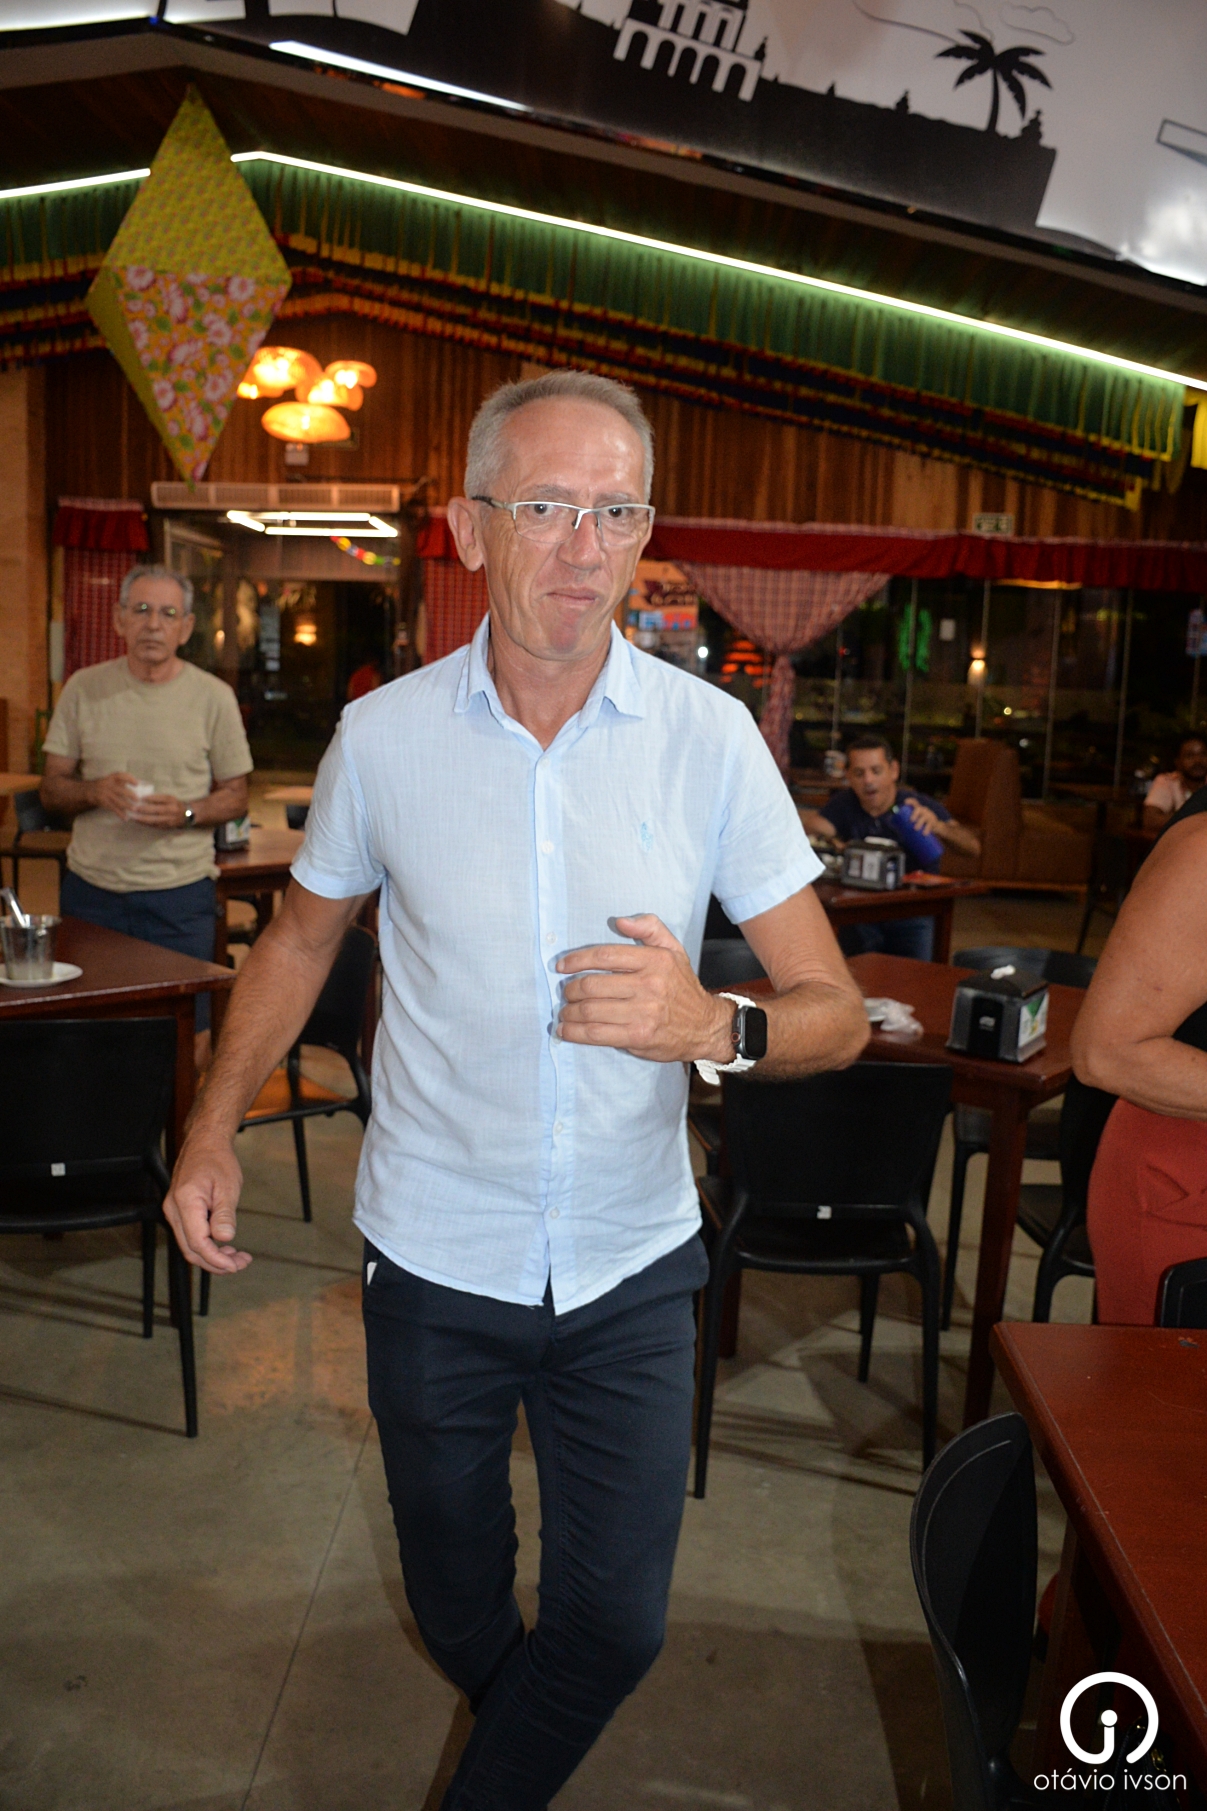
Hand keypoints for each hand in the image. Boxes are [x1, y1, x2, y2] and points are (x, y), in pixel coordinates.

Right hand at [87, 771, 139, 816]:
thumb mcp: (110, 781)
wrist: (87, 790)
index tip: (137, 783)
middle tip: (138, 800)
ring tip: (134, 809)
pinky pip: (112, 808)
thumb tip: (139, 787)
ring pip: (117, 800)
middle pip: (120, 789)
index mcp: (111, 778)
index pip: (120, 775)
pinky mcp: (102, 801)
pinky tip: (125, 818)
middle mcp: (107, 784)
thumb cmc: (104, 786)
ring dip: (126, 805)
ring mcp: (104, 793)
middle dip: (130, 795)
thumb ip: (120, 783)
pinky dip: (119, 813)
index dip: (129, 779)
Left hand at [126, 792, 187, 827]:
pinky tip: (137, 820)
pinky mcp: (166, 826)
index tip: (140, 797)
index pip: (160, 799)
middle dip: (144, 809)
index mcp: (172, 801)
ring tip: (133, 816)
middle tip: (134, 807)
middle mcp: (171, 811)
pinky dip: (145, 823)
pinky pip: (154, 825)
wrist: (187, 815)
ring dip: (142, 818)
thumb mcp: (169, 798)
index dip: (150, 798)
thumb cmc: (175, 804)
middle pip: (156, 810)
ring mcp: (169, 820)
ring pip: (154, 819)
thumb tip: (143, 798)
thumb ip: (158, 798)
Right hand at [162, 1134, 251, 1274]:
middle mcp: (174, 1210)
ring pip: (190, 1245)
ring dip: (212, 1256)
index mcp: (186, 1202)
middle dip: (216, 1263)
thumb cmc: (217, 1160)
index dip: (216, 1259)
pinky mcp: (179, 1212)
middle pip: (191, 1250)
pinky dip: (207, 1245)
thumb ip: (224, 1214)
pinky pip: (190, 1236)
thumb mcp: (228, 1187)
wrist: (205, 1143)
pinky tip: (225, 1246)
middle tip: (240, 1264)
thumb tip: (224, 1239)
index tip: (235, 1265)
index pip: (198, 1243)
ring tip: (237, 1257)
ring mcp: (174, 1212)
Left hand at [557, 914, 732, 1062]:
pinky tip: (565, 1030)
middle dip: (570, 990)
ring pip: (590, 1010)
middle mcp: (648, 985)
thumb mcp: (674, 950)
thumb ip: (650, 928)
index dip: (576, 960)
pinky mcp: (638, 1036)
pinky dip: (574, 1032)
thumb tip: (620, 921)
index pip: (604, 956)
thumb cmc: (683, 988)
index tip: (561, 966)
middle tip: (565, 993)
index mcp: (654, 961)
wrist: (706, 1026)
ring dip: (569, 1012)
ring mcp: (643, 1013)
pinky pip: (596, 1033)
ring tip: (564, 1011)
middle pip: (592, 985)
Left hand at [904, 798, 943, 837]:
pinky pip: (930, 825)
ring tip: (915, 829)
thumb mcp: (916, 820)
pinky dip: (927, 829)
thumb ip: (906, 823)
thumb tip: (892, 826)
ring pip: (924, 817)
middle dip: (914, 814)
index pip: (914, 802)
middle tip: (911, 820)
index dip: (910, 801)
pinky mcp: (933, 823)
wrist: (937, 827)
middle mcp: (924, 810)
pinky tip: (924, 833)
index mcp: (918, 809)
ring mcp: (929, 816)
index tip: (905, 802)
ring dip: (920, 823)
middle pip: (919, 809)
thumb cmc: (921, 824)